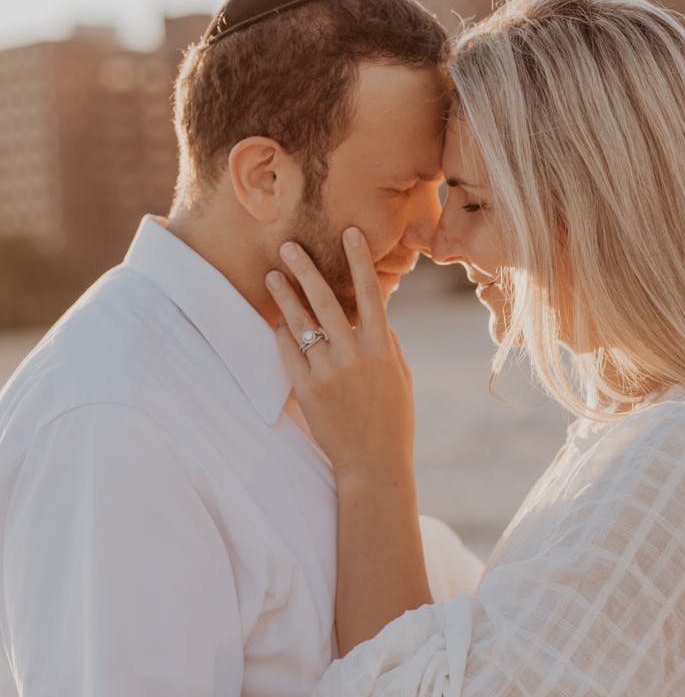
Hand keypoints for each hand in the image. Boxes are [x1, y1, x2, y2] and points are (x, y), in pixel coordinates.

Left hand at [266, 228, 414, 479]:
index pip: (370, 293)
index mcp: (381, 347)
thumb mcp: (400, 377)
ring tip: (272, 275)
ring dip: (286, 296)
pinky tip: (275, 319)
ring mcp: (328, 371)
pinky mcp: (308, 389)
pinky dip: (283, 334)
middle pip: (326, 300)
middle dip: (306, 269)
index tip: (350, 233)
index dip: (360, 260)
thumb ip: (387, 344)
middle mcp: (354, 354)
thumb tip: (377, 317)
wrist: (373, 463)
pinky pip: (290, 352)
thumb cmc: (392, 420)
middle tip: (289, 245)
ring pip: (302, 323)